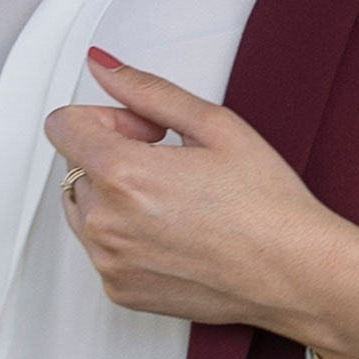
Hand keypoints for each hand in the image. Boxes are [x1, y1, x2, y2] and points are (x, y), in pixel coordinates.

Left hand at [46, 51, 358, 358]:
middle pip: (75, 167)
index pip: (62, 125)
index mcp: (122, 173)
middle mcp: (105, 222)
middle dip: (113, 157)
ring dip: (116, 198)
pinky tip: (176, 235)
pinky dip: (128, 237)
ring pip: (85, 209)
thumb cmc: (267, 205)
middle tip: (172, 166)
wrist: (296, 272)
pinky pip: (103, 249)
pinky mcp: (120, 290)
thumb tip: (105, 67)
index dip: (104, 117)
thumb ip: (147, 90)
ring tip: (176, 204)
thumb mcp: (215, 125)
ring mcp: (109, 261)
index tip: (142, 131)